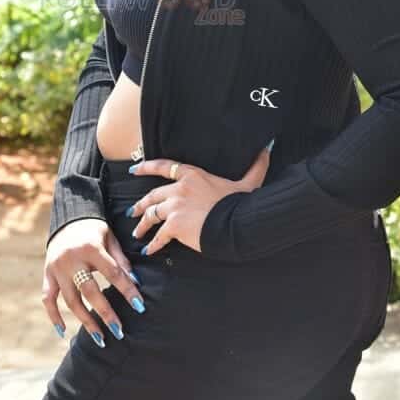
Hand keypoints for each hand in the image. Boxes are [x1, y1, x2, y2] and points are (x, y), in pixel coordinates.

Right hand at [42, 218, 146, 346]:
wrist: (68, 217)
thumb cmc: (95, 230)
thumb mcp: (110, 238)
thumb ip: (121, 260)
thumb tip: (135, 282)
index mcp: (91, 248)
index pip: (112, 273)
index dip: (127, 290)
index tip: (140, 306)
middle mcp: (72, 259)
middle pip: (90, 291)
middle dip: (106, 313)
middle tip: (119, 331)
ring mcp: (57, 268)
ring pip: (70, 300)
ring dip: (85, 321)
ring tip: (100, 339)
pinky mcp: (47, 274)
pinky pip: (48, 299)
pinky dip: (53, 316)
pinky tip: (63, 332)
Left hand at [129, 143, 272, 255]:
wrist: (237, 223)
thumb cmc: (241, 203)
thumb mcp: (249, 182)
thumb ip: (256, 165)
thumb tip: (267, 148)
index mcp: (193, 175)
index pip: (164, 167)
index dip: (146, 167)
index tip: (134, 169)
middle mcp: (180, 188)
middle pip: (153, 194)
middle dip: (140, 204)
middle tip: (132, 211)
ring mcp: (176, 207)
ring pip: (151, 214)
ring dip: (142, 224)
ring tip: (137, 232)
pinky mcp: (175, 225)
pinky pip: (159, 236)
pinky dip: (153, 244)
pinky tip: (149, 250)